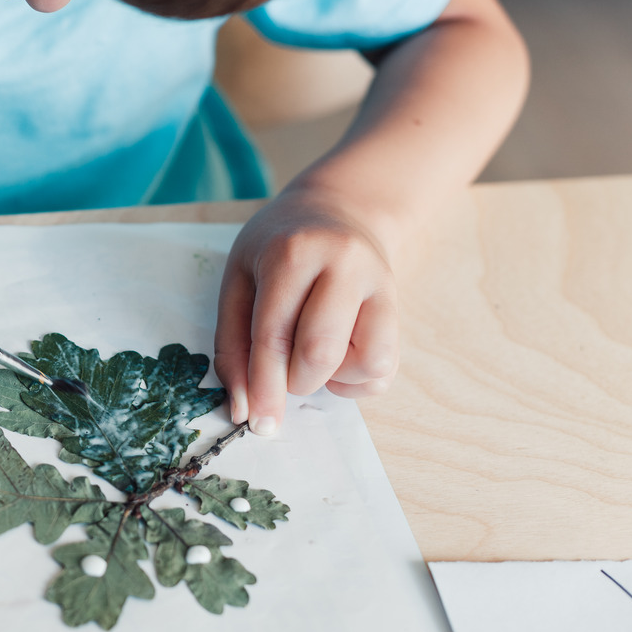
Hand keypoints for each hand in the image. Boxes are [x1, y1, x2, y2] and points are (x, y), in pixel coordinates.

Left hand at [214, 188, 398, 434]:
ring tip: (310, 352)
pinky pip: (385, 368)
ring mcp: (379, 284)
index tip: (257, 423)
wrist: (339, 208)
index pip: (274, 334)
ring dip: (330, 379)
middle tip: (281, 370)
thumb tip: (244, 408)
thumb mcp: (239, 278)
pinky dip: (356, 380)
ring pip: (365, 364)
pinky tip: (337, 355)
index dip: (263, 387)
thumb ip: (233, 343)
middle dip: (294, 382)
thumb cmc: (279, 248)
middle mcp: (344, 264)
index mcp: (293, 252)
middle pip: (321, 352)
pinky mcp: (398, 307)